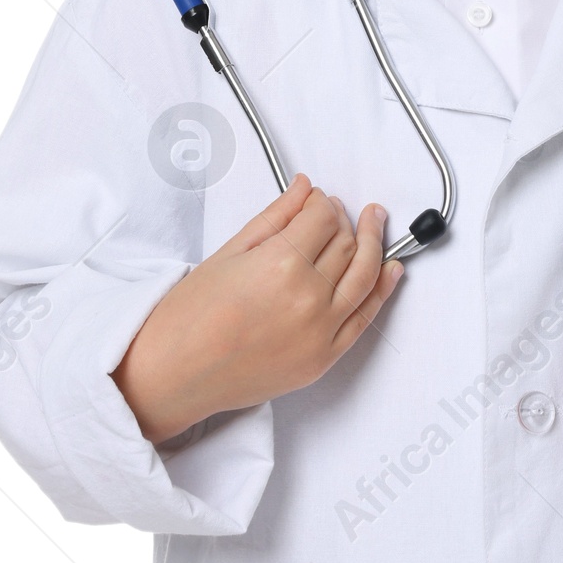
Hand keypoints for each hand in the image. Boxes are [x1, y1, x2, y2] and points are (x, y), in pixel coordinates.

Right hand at [111, 173, 402, 443]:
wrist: (172, 374)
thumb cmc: (189, 316)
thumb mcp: (229, 252)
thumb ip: (275, 217)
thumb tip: (305, 188)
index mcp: (280, 264)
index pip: (323, 218)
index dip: (323, 202)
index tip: (317, 199)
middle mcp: (307, 297)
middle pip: (346, 243)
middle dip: (345, 220)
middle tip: (339, 210)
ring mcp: (319, 332)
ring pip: (364, 275)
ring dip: (375, 244)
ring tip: (376, 223)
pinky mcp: (323, 359)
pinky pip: (364, 318)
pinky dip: (382, 290)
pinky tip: (391, 269)